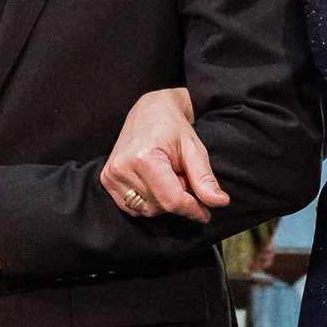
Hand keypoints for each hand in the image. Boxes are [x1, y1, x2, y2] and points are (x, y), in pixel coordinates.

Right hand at [99, 88, 225, 222]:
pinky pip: (133, 207)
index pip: (171, 200)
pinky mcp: (107, 179)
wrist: (149, 111)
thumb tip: (219, 203)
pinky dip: (149, 200)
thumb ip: (204, 178)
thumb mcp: (194, 150)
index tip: (206, 214)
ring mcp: (111, 175)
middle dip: (178, 199)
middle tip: (183, 176)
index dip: (192, 210)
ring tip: (168, 176)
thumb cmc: (174, 129)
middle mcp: (123, 168)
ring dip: (163, 200)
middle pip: (160, 206)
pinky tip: (155, 182)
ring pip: (147, 210)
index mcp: (144, 158)